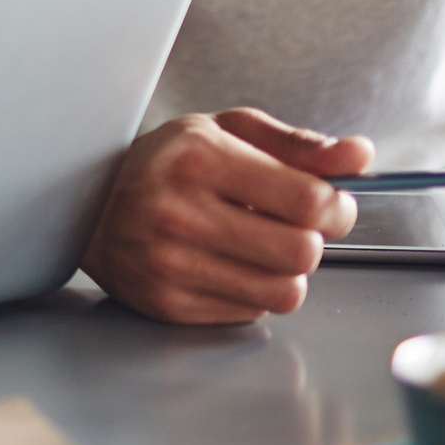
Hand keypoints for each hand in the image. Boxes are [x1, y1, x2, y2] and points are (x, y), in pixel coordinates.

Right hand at [81, 108, 373, 324]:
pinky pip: (251, 312)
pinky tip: (223, 263)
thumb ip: (296, 145)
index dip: (336, 205)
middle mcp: (181, 210)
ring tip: (255, 245)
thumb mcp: (224, 132)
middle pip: (303, 252)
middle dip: (308, 240)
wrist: (84, 204)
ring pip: (285, 291)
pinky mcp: (169, 301)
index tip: (327, 203)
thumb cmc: (164, 164)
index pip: (310, 200)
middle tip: (287, 224)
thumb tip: (359, 155)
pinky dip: (251, 291)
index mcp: (199, 157)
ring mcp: (171, 261)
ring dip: (283, 271)